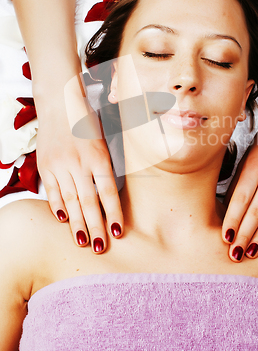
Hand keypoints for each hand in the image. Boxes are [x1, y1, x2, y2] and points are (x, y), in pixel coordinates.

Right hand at [36, 103, 122, 254]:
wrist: (60, 103)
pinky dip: (57, 206)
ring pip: (70, 199)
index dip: (114, 214)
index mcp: (99, 156)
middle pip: (89, 201)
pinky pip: (51, 190)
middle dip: (96, 226)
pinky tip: (63, 220)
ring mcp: (60, 164)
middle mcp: (79, 162)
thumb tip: (109, 196)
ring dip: (76, 223)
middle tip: (101, 247)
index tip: (119, 232)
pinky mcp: (45, 164)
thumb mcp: (103, 141)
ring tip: (83, 242)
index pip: (108, 192)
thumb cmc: (86, 123)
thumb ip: (105, 167)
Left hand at [221, 73, 257, 261]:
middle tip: (234, 255)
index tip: (224, 237)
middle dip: (243, 236)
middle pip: (255, 212)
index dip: (231, 220)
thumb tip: (231, 205)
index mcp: (254, 167)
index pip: (240, 200)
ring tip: (251, 252)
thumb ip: (241, 179)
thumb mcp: (249, 154)